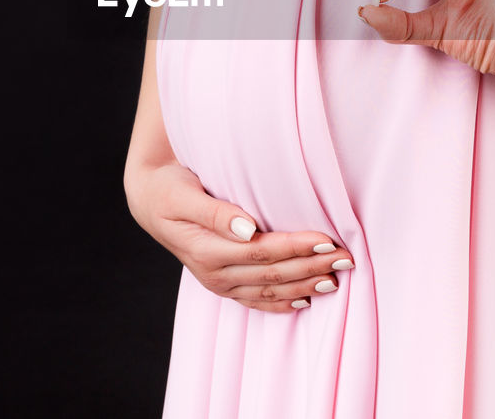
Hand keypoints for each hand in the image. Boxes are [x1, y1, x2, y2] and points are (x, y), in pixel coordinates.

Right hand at [125, 160, 354, 311]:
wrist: (148, 201)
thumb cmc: (168, 190)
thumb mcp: (183, 195)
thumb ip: (215, 212)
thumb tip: (248, 227)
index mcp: (207, 251)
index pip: (263, 252)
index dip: (297, 247)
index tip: (327, 239)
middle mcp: (214, 273)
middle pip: (272, 275)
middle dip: (311, 268)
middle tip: (346, 258)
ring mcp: (218, 283)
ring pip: (269, 291)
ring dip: (304, 287)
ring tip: (336, 280)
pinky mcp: (222, 285)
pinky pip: (256, 301)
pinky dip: (282, 304)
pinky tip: (305, 302)